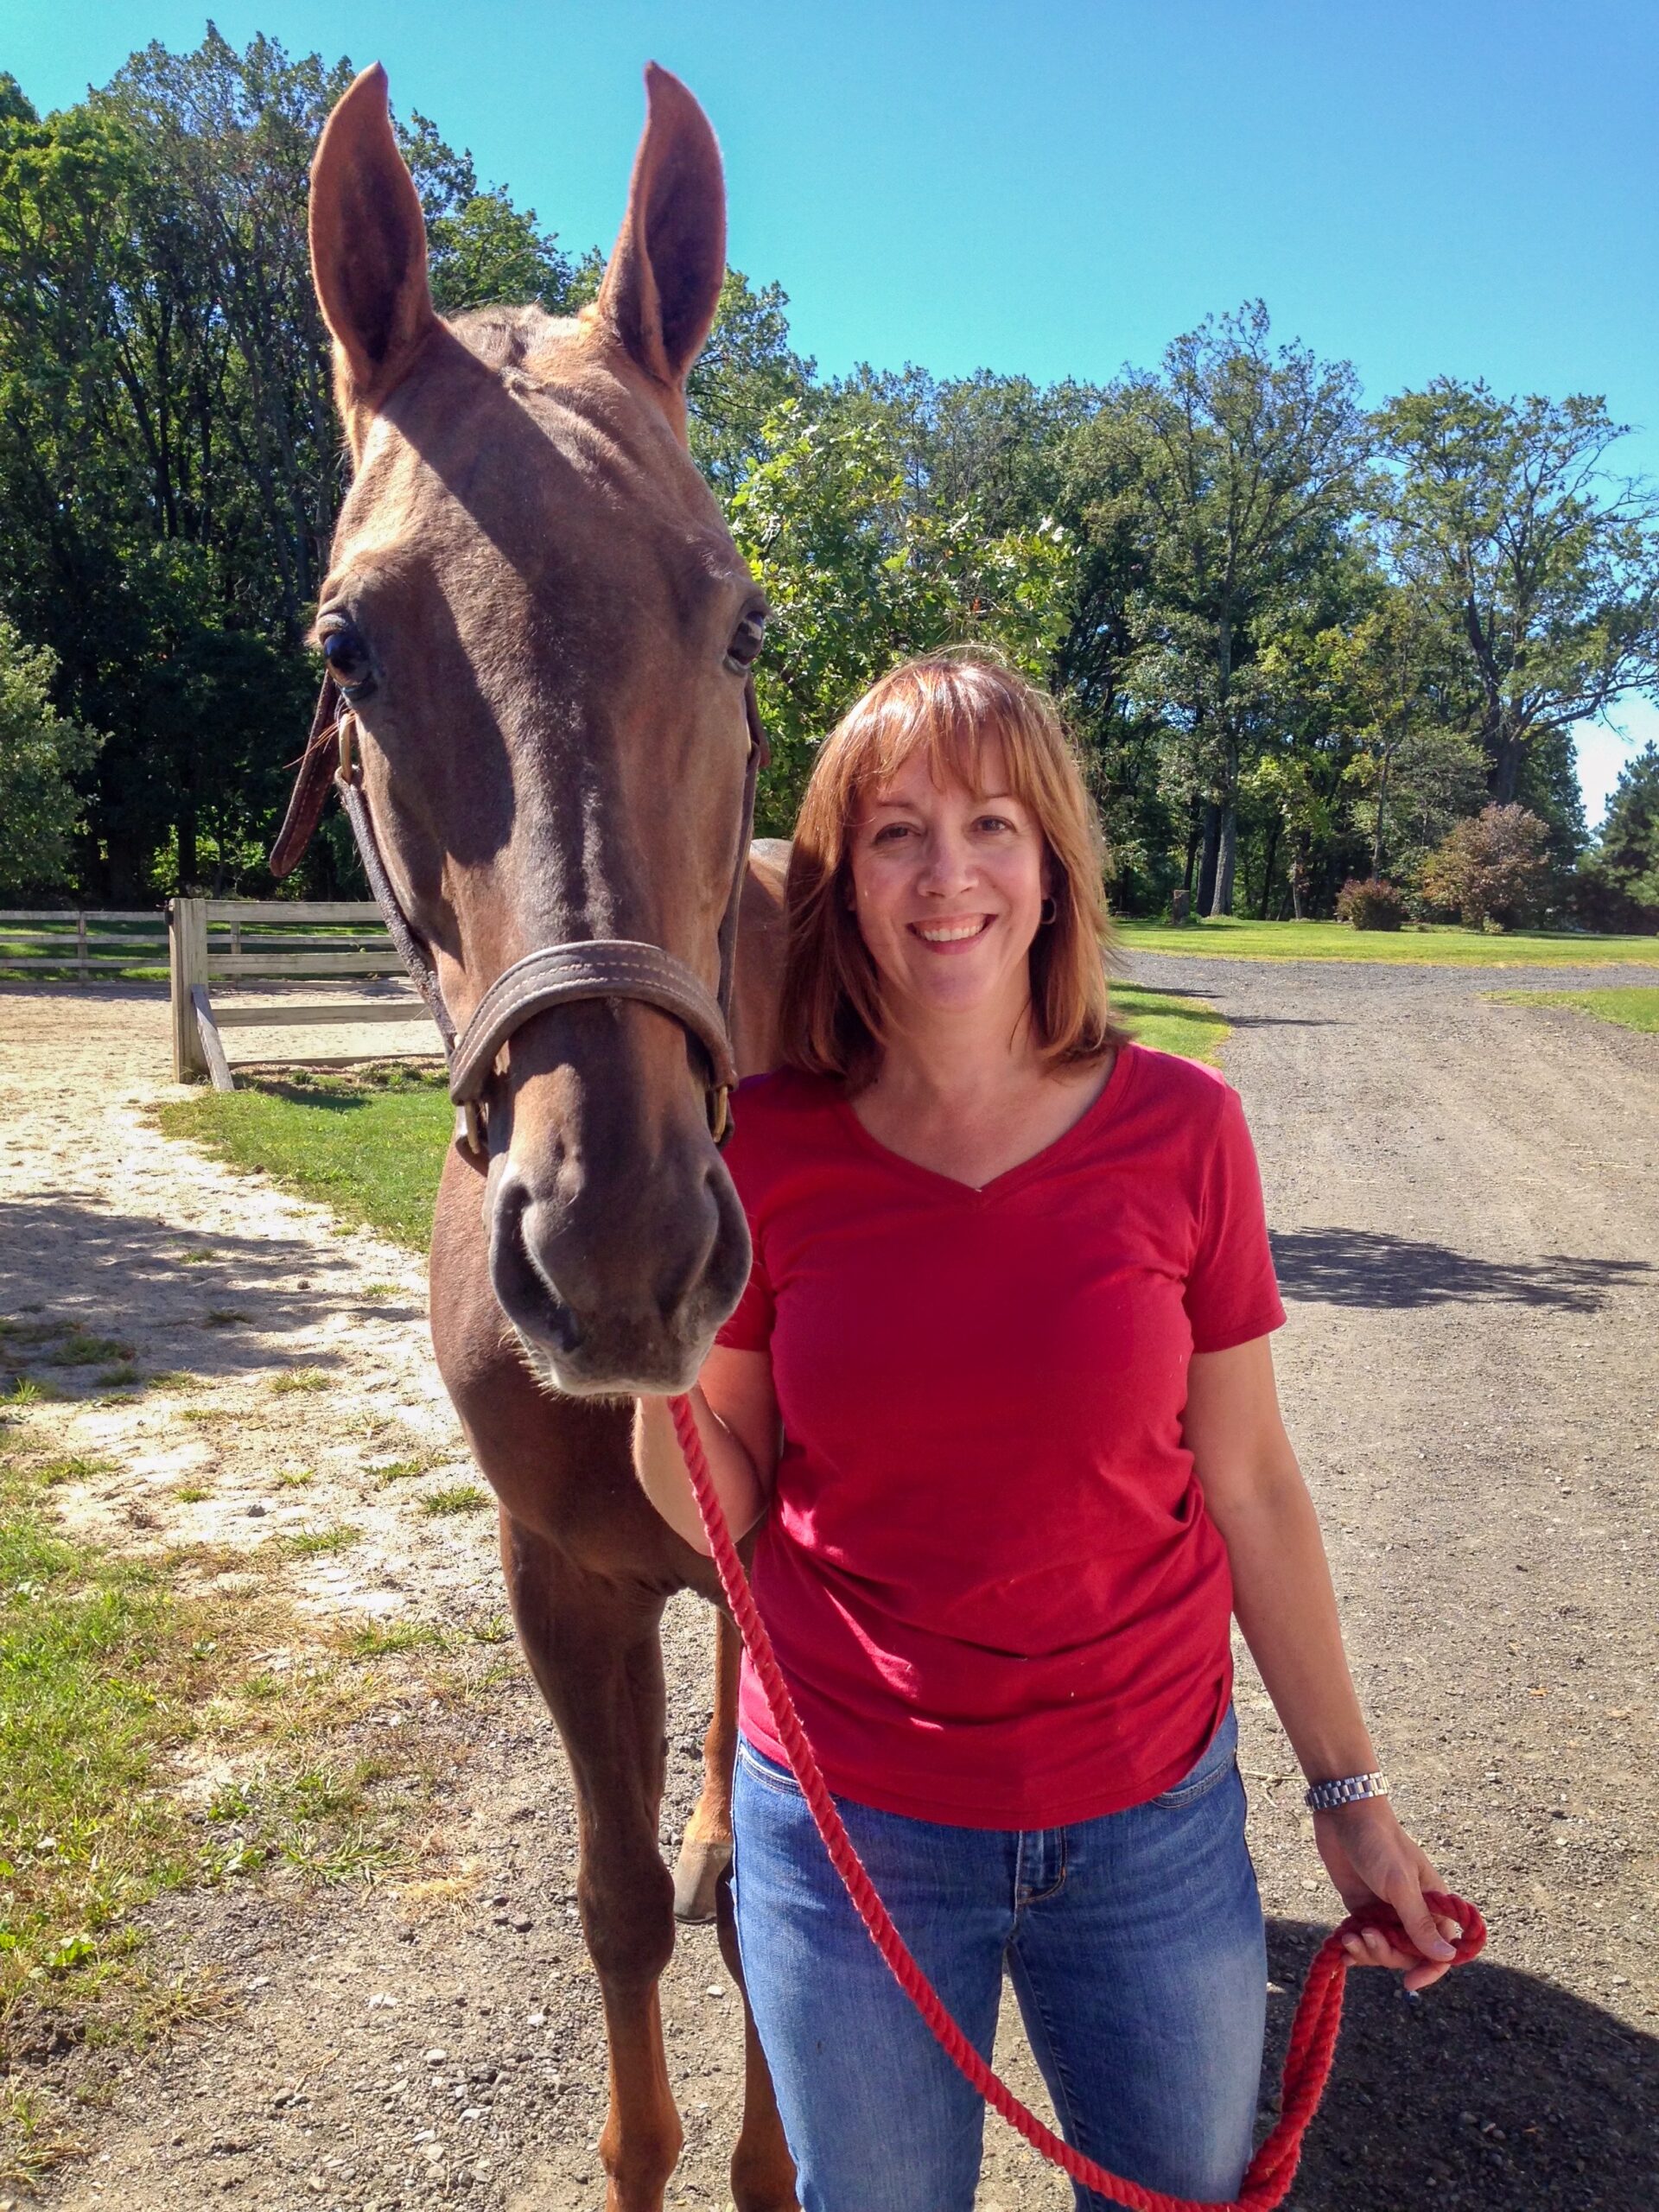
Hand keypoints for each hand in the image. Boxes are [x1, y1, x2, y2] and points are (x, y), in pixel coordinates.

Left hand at [1313, 1797, 1462, 1992]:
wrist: (1343, 1813)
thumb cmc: (1379, 1843)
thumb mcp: (1400, 1885)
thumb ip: (1419, 1923)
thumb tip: (1447, 1957)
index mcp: (1433, 1903)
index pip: (1441, 1949)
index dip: (1430, 1968)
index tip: (1410, 1983)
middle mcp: (1411, 1910)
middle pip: (1408, 1953)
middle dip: (1388, 1955)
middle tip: (1368, 1938)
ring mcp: (1385, 1909)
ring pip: (1384, 1949)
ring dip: (1368, 1951)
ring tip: (1350, 1937)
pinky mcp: (1361, 1906)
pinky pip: (1363, 1938)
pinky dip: (1354, 1947)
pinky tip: (1342, 1948)